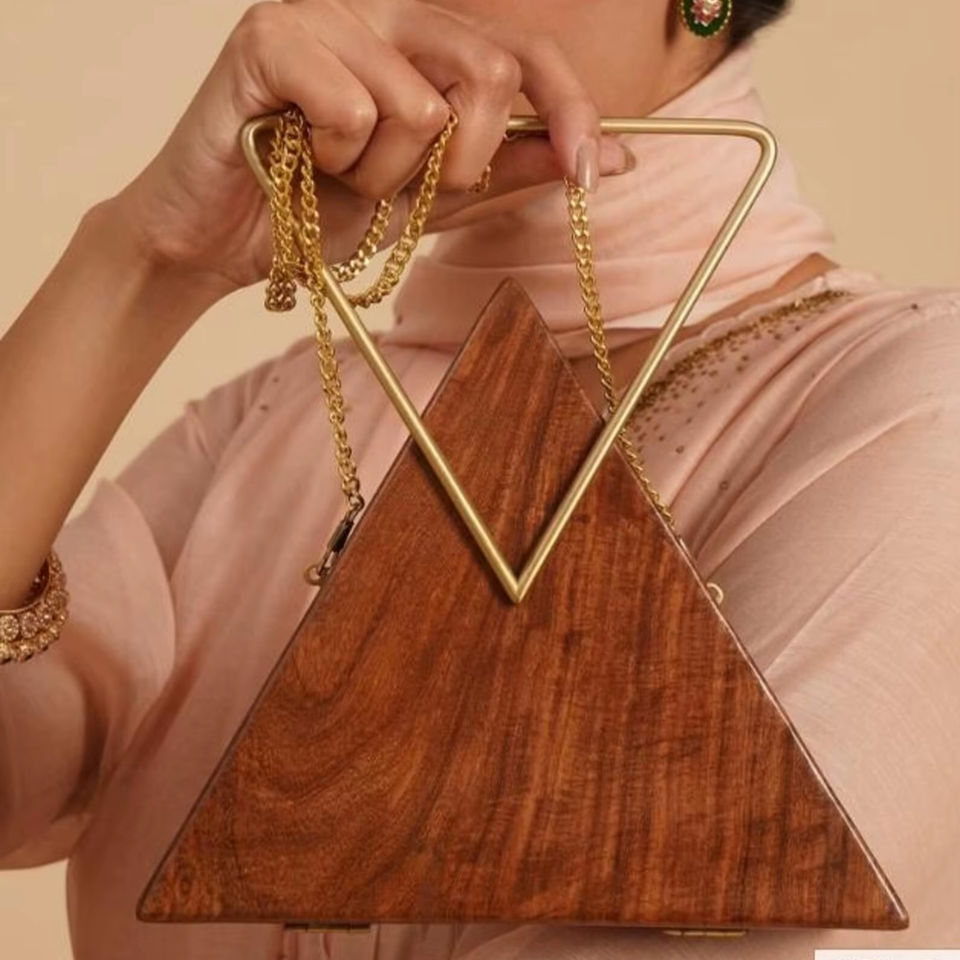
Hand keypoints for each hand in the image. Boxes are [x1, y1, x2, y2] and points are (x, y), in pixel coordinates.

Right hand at [110, 0, 633, 297]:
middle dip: (460, 165)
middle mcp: (383, 11)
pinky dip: (334, 158)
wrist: (227, 243)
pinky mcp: (270, 33)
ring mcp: (326, 13)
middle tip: (402, 189)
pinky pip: (354, 107)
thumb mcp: (437, 201)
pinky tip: (299, 156)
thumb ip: (513, 173)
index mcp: (426, 43)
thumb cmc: (325, 213)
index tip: (588, 175)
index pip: (527, 54)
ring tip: (336, 174)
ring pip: (419, 106)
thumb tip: (609, 157)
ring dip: (384, 176)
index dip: (571, 110)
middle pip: (490, 72)